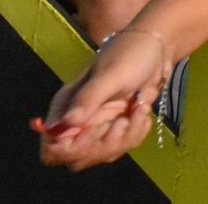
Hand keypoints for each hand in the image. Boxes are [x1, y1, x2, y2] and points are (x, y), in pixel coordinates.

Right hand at [35, 31, 167, 169]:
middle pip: (77, 158)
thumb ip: (88, 98)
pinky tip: (142, 110)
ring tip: (138, 108)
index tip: (95, 132)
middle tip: (122, 121)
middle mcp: (78, 121)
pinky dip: (137, 131)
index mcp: (66, 107)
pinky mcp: (118, 128)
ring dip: (126, 136)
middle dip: (103, 146)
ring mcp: (98, 126)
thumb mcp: (110, 75)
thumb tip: (66, 124)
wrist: (156, 50)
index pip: (51, 148)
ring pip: (103, 154)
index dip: (69, 150)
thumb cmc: (129, 54)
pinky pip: (124, 146)